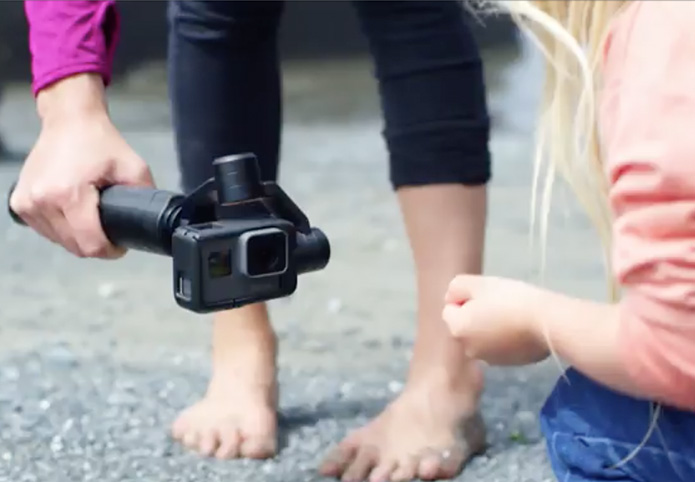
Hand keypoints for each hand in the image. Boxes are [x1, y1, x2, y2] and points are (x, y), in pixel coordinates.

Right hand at [10, 74, 153, 258]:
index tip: (120, 243)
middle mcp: (42, 201)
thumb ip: (144, 196)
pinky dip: (62, 229)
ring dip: (78, 237)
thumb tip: (150, 222)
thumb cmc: (100, 142)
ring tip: (91, 216)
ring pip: (60, 242)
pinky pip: (46, 231)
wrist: (69, 121)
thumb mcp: (134, 168)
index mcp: (69, 194)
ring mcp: (27, 203)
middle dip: (97, 244)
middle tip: (109, 228)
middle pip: (75, 247)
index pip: (90, 245)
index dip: (110, 251)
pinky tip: (73, 213)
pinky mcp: (19, 203)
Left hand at [442, 274, 550, 365]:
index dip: (465, 298)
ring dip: (491, 328)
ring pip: (483, 337)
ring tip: (512, 315)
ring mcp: (490, 360)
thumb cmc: (510, 299)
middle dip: (476, 315)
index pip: (450, 309)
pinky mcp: (510, 364)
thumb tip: (452, 298)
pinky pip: (501, 347)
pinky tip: (522, 329)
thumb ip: (457, 288)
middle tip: (498, 304)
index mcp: (457, 330)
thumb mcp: (479, 283)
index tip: (485, 295)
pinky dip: (507, 339)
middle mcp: (468, 350)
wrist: (546, 322)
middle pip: (466, 325)